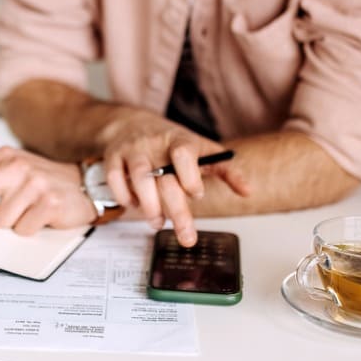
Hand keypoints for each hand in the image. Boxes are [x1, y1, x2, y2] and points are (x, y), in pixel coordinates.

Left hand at [0, 147, 95, 234]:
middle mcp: (17, 166)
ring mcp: (34, 183)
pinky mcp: (49, 202)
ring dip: (9, 225)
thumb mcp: (15, 170)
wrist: (86, 185)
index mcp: (4, 155)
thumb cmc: (46, 182)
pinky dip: (28, 230)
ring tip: (26, 215)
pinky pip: (22, 229)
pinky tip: (40, 219)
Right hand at [99, 111, 247, 246]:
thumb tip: (248, 191)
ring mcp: (132, 150)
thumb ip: (226, 169)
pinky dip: (124, 197)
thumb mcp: (201, 149)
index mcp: (180, 140)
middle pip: (163, 178)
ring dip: (150, 207)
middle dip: (176, 211)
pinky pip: (114, 180)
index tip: (196, 194)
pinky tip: (136, 206)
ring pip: (139, 179)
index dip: (190, 176)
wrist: (132, 122)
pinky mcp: (113, 157)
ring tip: (158, 223)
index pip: (184, 153)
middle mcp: (154, 143)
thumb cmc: (172, 142)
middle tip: (187, 237)